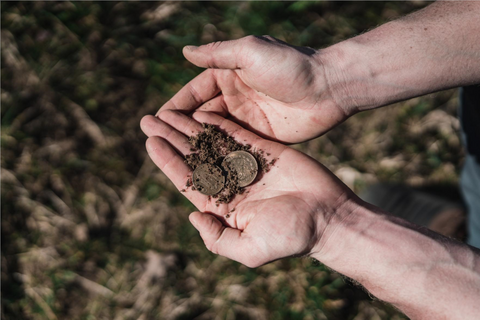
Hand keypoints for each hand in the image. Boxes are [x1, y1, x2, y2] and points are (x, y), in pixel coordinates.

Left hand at [140, 110, 353, 266]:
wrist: (329, 218)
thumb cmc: (291, 237)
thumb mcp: (249, 249)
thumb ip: (216, 238)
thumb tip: (192, 216)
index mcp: (224, 206)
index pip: (188, 180)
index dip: (167, 161)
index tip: (150, 141)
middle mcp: (232, 184)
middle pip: (194, 157)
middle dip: (171, 138)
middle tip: (148, 120)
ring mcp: (248, 166)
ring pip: (211, 143)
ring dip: (189, 127)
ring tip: (167, 111)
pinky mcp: (265, 151)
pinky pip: (237, 134)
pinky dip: (219, 123)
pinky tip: (200, 112)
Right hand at [157, 36, 350, 143]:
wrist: (329, 88)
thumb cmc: (290, 65)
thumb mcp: (250, 52)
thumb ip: (217, 54)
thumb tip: (185, 52)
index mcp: (229, 74)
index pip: (195, 93)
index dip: (176, 107)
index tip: (155, 121)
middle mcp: (235, 97)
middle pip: (201, 115)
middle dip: (179, 128)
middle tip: (155, 141)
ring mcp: (247, 119)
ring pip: (214, 133)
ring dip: (195, 144)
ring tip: (173, 157)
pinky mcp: (260, 137)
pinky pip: (233, 146)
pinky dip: (218, 154)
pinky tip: (203, 166)